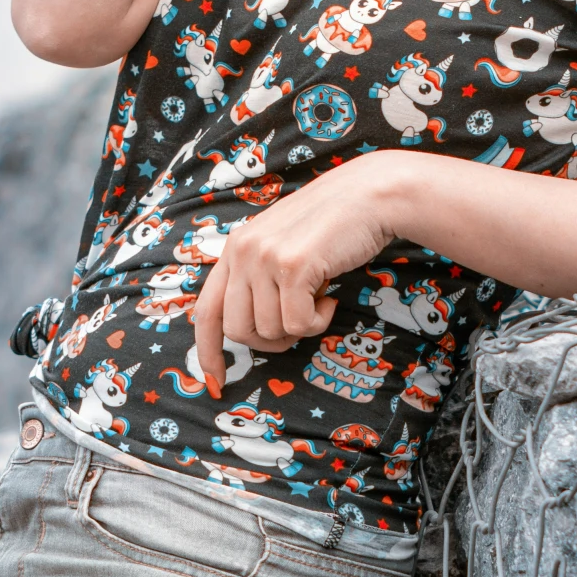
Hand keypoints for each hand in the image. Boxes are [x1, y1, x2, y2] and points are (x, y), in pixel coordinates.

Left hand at [191, 156, 402, 393]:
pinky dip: (318, 321)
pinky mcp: (292, 268)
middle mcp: (242, 252)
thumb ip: (259, 280)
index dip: (208, 351)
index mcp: (235, 249)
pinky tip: (330, 297)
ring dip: (300, 328)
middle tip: (297, 324)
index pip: (206, 310)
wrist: (369, 196)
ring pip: (269, 331)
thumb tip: (252, 332)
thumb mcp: (281, 248)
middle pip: (238, 331)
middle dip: (269, 341)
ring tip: (318, 299)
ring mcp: (265, 258)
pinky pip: (298, 325)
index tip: (215, 381)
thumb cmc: (331, 228)